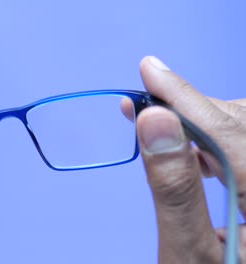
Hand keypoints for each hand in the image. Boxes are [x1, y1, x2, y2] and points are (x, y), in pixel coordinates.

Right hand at [137, 56, 245, 262]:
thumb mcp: (187, 253)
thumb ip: (173, 187)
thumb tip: (152, 122)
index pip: (231, 133)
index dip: (185, 99)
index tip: (148, 69)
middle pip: (242, 124)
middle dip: (190, 110)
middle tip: (140, 105)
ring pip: (241, 129)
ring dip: (196, 122)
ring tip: (150, 120)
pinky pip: (238, 146)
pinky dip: (206, 138)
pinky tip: (180, 143)